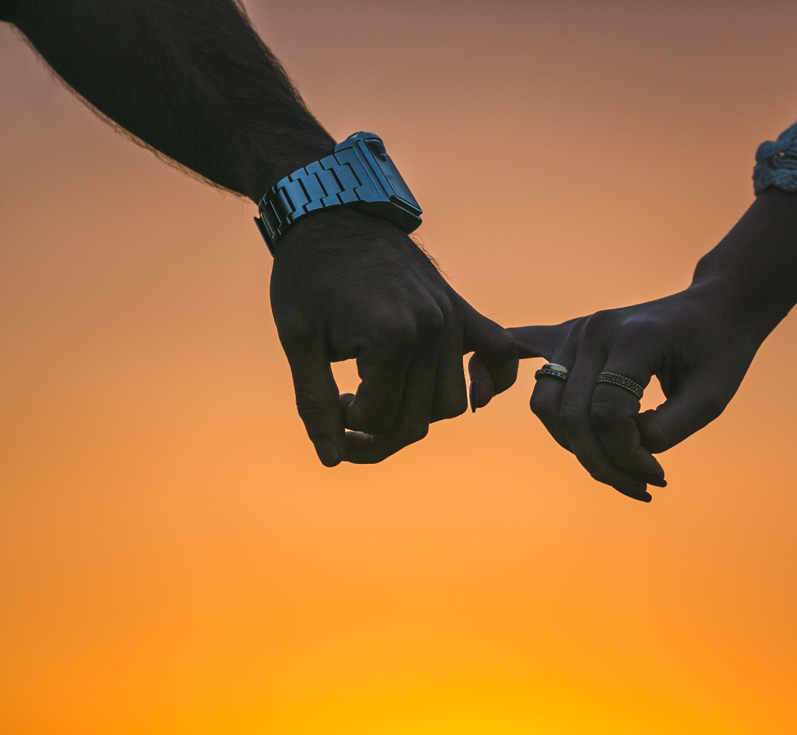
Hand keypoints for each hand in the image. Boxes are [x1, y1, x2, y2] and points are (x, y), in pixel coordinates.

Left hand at [270, 208, 516, 465]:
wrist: (332, 214)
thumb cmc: (307, 276)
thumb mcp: (297, 340)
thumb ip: (315, 403)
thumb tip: (331, 458)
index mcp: (391, 338)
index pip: (378, 420)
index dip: (345, 427)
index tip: (329, 404)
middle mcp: (432, 330)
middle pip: (418, 421)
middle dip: (378, 431)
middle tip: (346, 409)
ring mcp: (452, 318)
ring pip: (452, 403)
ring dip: (418, 412)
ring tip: (381, 392)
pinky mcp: (460, 308)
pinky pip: (499, 353)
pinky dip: (491, 379)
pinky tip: (473, 392)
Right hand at [508, 273, 770, 501]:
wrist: (716, 308)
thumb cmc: (720, 352)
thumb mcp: (711, 399)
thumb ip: (665, 431)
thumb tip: (620, 454)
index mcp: (632, 338)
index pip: (607, 413)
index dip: (629, 456)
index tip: (660, 476)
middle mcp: (593, 330)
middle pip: (569, 415)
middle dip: (601, 462)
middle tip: (641, 484)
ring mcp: (574, 331)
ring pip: (546, 405)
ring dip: (573, 446)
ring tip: (616, 465)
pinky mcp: (566, 335)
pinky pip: (517, 350)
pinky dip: (491, 371)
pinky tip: (482, 398)